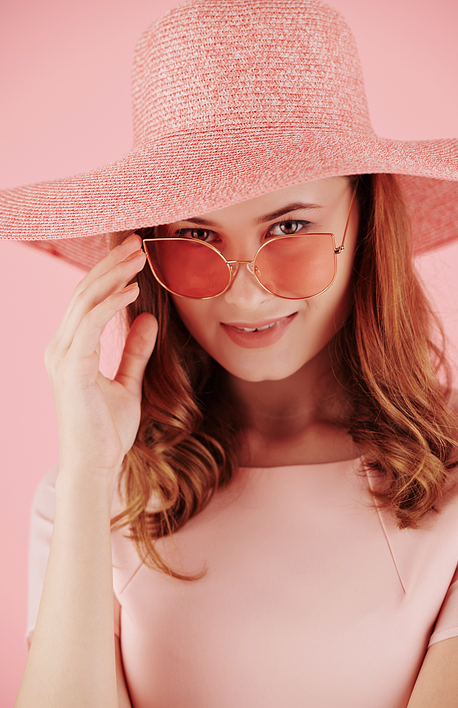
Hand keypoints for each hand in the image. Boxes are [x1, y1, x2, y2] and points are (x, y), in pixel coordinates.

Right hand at [44, 234, 157, 489]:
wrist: (97, 465)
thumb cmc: (108, 430)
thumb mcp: (127, 382)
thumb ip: (134, 351)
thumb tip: (147, 320)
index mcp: (70, 349)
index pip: (86, 300)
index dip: (109, 274)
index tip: (135, 256)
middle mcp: (60, 347)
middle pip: (83, 292)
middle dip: (111, 264)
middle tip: (138, 242)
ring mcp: (62, 357)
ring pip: (85, 302)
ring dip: (112, 275)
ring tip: (139, 256)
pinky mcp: (71, 369)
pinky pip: (89, 325)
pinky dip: (110, 304)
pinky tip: (132, 291)